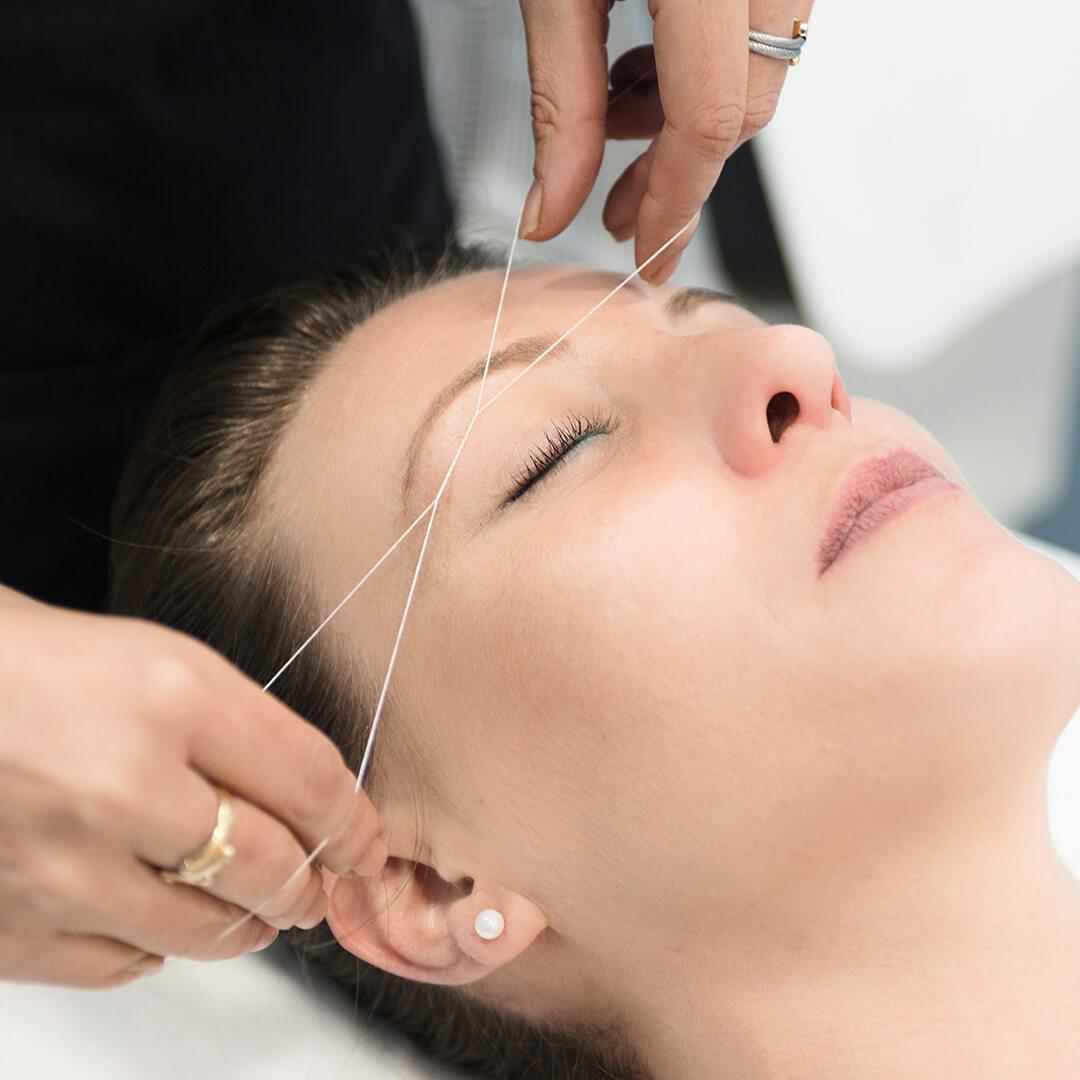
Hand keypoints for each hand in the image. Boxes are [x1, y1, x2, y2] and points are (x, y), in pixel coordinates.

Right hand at [0, 586, 386, 987]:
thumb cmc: (32, 665)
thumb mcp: (157, 663)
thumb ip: (236, 732)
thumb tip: (307, 804)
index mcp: (168, 698)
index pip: (308, 781)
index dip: (353, 823)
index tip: (364, 843)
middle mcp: (118, 787)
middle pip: (269, 868)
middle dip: (308, 883)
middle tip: (315, 883)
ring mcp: (60, 867)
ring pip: (207, 932)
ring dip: (248, 923)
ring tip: (257, 907)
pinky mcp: (11, 926)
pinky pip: (125, 964)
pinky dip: (158, 944)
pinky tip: (159, 914)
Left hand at [517, 0, 812, 283]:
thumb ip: (559, 106)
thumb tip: (549, 215)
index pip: (707, 119)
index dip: (670, 203)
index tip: (644, 258)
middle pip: (744, 109)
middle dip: (675, 174)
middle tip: (617, 210)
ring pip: (759, 77)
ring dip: (685, 122)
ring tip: (611, 122)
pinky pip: (757, 36)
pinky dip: (701, 72)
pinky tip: (643, 69)